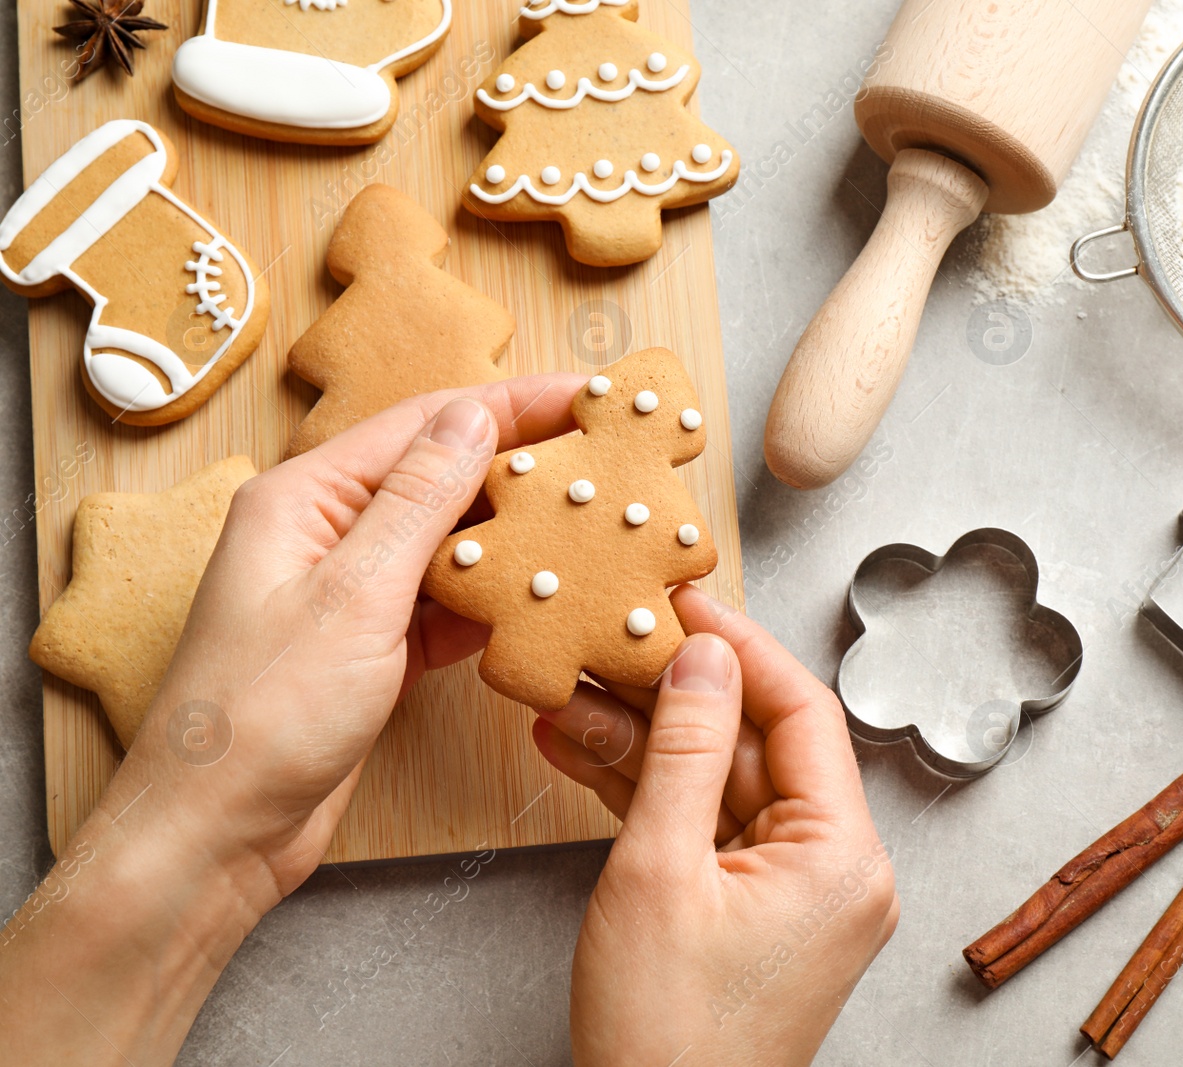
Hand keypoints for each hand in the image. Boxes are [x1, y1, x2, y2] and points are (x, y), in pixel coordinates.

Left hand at [0, 375, 582, 1064]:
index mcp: (305, 498)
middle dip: (524, 467)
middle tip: (606, 462)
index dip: (514, 405)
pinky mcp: (374, 646)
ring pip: (452, 543)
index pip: (426, 424)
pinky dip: (496, 601)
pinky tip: (548, 601)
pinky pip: (448, 603)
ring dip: (518, 536)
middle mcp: (328, 533)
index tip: (587, 398)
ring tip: (593, 526)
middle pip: (443, 477)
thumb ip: (419, 501)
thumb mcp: (353, 594)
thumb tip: (476, 417)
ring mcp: (352, 592)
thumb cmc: (258, 717)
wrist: (216, 834)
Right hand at [534, 586, 899, 1065]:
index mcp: (842, 857)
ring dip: (645, 740)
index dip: (740, 647)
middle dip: (674, 694)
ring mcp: (792, 891)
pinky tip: (581, 750)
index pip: (803, 711)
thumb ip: (681, 751)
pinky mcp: (750, 910)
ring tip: (570, 697)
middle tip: (613, 645)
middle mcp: (834, 869)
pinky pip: (704, 826)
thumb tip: (702, 658)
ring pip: (718, 781)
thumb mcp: (659, 872)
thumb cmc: (667, 1038)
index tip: (686, 601)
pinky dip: (648, 793)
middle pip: (755, 742)